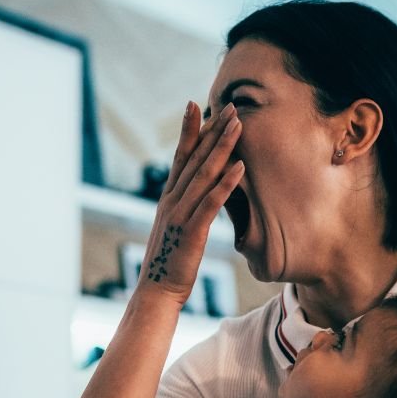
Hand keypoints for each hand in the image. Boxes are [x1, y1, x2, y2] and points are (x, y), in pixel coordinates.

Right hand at [138, 101, 243, 305]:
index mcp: (168, 199)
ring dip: (222, 148)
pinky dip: (226, 184)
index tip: (197, 105)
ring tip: (238, 126)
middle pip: (193, 158)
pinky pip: (211, 203)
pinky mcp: (192, 232)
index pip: (179, 157)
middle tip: (228, 106)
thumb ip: (186, 209)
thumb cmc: (170, 264)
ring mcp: (180, 215)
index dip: (189, 130)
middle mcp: (171, 201)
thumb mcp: (177, 230)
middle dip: (211, 130)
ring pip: (204, 174)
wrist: (157, 292)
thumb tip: (199, 196)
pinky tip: (239, 167)